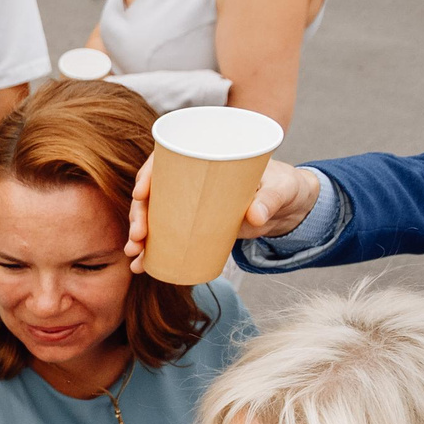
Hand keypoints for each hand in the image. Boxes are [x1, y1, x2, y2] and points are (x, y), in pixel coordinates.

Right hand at [125, 157, 317, 273]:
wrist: (289, 207)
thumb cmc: (284, 186)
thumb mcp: (281, 188)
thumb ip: (270, 199)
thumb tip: (255, 215)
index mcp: (206, 158)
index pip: (166, 159)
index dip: (148, 174)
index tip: (141, 192)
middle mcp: (191, 180)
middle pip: (153, 192)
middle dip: (139, 214)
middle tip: (139, 235)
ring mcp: (191, 205)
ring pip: (154, 217)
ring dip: (138, 236)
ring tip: (134, 255)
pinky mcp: (195, 227)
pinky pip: (167, 237)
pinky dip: (152, 251)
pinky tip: (140, 265)